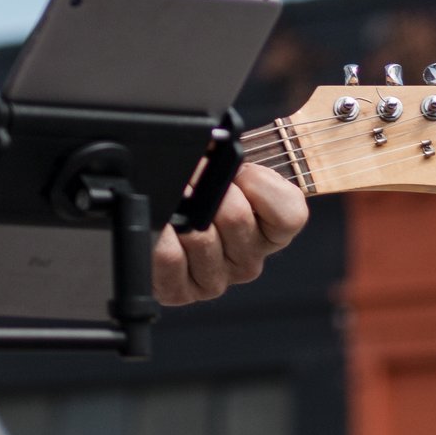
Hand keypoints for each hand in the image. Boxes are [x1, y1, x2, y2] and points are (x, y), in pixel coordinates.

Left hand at [151, 163, 307, 303]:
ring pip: (201, 236)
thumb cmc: (191, 191)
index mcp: (269, 231)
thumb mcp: (223, 167)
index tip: (239, 171)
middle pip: (236, 217)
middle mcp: (246, 260)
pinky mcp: (179, 291)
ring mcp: (214, 279)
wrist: (145, 215)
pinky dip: (159, 233)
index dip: (259, 183)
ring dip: (179, 208)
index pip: (290, 213)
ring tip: (172, 200)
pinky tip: (159, 224)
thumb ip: (233, 158)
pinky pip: (170, 257)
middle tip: (191, 177)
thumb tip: (217, 143)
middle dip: (207, 186)